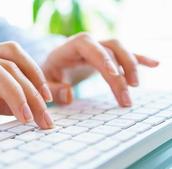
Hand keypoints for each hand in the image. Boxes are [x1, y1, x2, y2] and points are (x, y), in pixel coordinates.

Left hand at [43, 33, 158, 105]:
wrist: (50, 66)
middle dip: (121, 69)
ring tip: (135, 86)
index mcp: (69, 47)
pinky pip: (124, 55)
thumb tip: (69, 95)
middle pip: (110, 48)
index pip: (89, 46)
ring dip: (131, 66)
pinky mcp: (105, 56)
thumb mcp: (44, 82)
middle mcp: (86, 44)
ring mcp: (97, 48)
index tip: (115, 76)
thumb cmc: (47, 74)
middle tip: (126, 94)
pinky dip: (138, 59)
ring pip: (120, 50)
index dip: (103, 58)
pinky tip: (153, 64)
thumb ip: (53, 89)